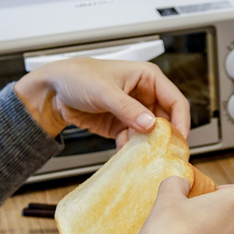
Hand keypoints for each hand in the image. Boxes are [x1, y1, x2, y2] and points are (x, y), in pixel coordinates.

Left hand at [14, 57, 189, 144]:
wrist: (53, 92)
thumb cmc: (77, 77)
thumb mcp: (104, 91)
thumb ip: (128, 109)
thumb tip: (150, 124)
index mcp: (147, 78)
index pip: (175, 101)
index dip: (180, 121)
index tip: (179, 140)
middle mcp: (144, 95)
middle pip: (166, 121)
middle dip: (163, 138)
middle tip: (163, 153)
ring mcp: (134, 112)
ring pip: (151, 134)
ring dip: (147, 146)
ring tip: (142, 156)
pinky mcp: (123, 126)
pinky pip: (134, 141)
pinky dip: (131, 150)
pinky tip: (125, 154)